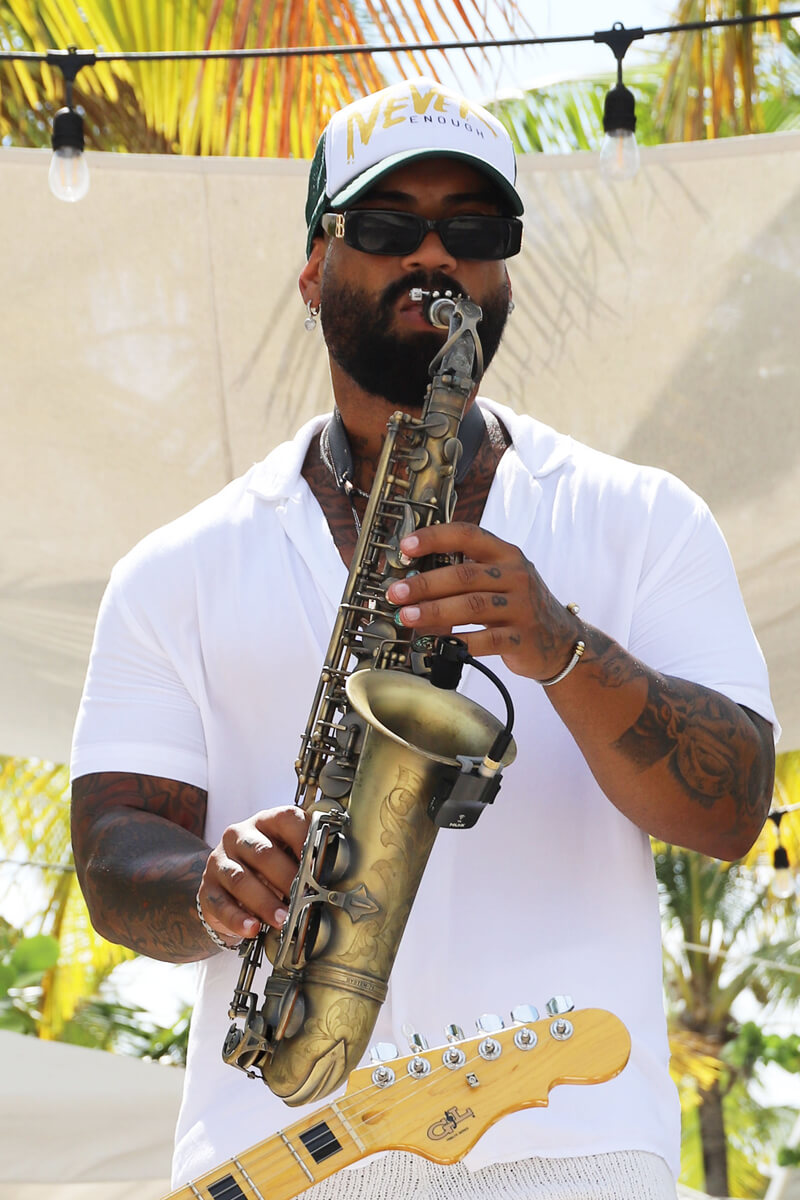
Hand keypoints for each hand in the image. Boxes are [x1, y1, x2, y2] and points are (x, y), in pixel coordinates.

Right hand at [198, 806, 310, 943]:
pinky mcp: (207, 888)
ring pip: (240, 880)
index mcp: (266, 821)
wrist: (228, 888)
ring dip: (264, 902)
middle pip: (262, 853)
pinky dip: (238, 919)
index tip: (318, 862)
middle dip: (285, 878)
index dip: (304, 838)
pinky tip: (252, 929)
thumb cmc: (268, 870)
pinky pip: (220, 904)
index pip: (286, 818)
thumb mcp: (286, 856)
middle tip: (303, 897)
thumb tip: (330, 878)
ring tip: (282, 920)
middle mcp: (239, 835)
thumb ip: (304, 860)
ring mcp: (219, 860)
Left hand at [385, 522, 580, 680]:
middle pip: (464, 574)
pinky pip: (487, 640)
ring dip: (434, 612)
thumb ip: (467, 574)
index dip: (435, 537)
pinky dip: (460, 641)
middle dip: (424, 584)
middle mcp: (516, 576)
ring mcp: (521, 607)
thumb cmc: (519, 605)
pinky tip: (439, 644)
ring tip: (407, 617)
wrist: (561, 640)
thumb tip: (415, 582)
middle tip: (396, 593)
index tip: (405, 546)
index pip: (468, 535)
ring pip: (471, 606)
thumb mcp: (501, 579)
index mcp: (506, 554)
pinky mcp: (522, 637)